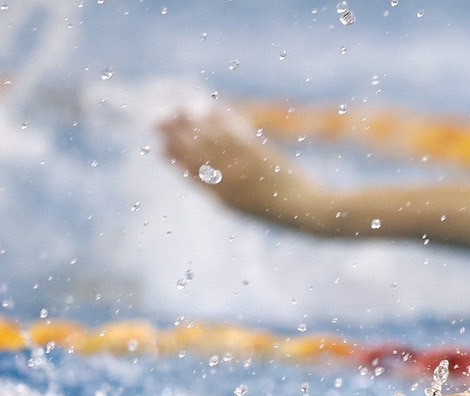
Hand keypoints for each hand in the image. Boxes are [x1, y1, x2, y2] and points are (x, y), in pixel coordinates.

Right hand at [160, 109, 314, 219]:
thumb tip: (217, 173)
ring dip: (194, 124)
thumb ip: (231, 189)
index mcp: (225, 200)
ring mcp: (245, 171)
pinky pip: (237, 137)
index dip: (175, 160)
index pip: (192, 177)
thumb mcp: (252, 203)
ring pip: (212, 143)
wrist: (310, 213)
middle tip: (159, 120)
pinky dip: (223, 122)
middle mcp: (231, 185)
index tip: (160, 145)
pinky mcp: (262, 159)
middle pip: (197, 156)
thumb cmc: (282, 209)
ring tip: (179, 109)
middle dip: (177, 137)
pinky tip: (213, 109)